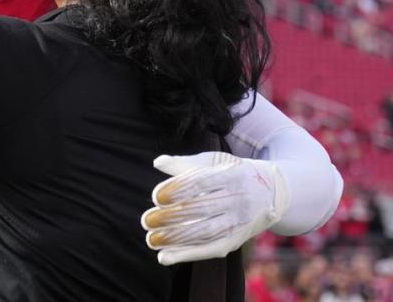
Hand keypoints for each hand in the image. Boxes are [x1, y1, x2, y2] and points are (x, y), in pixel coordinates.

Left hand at [141, 152, 289, 265]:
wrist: (271, 192)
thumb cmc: (233, 172)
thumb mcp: (214, 161)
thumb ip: (185, 164)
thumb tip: (158, 162)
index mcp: (232, 176)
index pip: (201, 184)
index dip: (178, 190)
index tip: (157, 197)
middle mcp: (238, 201)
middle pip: (202, 211)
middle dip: (172, 218)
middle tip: (146, 221)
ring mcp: (239, 223)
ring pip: (205, 233)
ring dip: (176, 239)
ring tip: (151, 239)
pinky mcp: (235, 240)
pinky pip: (209, 249)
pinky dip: (185, 254)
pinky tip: (164, 257)